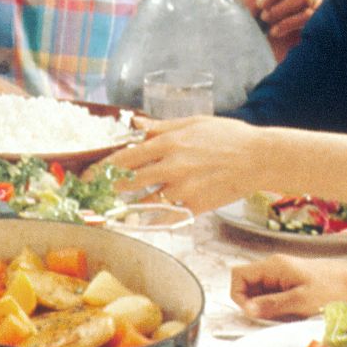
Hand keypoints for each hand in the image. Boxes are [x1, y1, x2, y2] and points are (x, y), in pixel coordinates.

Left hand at [104, 115, 268, 212]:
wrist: (259, 157)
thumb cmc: (228, 136)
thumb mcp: (193, 123)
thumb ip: (160, 126)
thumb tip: (134, 122)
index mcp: (168, 142)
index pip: (125, 157)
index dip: (101, 169)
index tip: (86, 176)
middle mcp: (171, 165)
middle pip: (128, 182)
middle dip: (106, 191)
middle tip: (92, 198)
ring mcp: (183, 187)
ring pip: (144, 202)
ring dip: (126, 208)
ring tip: (111, 212)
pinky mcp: (195, 204)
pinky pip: (167, 217)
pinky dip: (151, 221)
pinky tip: (140, 224)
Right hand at [230, 254, 346, 321]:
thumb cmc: (333, 288)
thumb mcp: (300, 301)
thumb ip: (271, 305)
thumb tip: (247, 309)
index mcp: (273, 266)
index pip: (239, 276)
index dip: (239, 295)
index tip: (252, 311)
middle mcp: (275, 267)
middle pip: (248, 285)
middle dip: (255, 303)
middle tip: (271, 316)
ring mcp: (283, 275)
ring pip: (261, 292)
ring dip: (268, 307)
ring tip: (286, 314)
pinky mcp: (291, 283)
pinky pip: (275, 295)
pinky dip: (278, 306)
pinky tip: (293, 312)